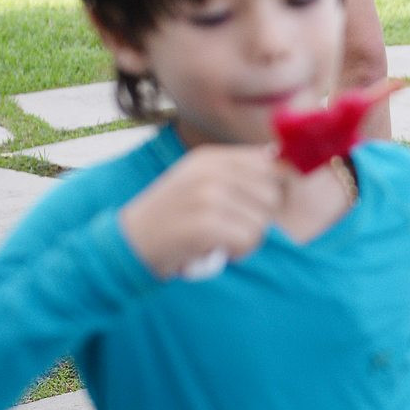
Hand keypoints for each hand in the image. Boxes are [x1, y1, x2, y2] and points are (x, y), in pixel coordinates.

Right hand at [119, 145, 281, 277]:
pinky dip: (239, 251)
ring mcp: (206, 196)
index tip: (255, 207)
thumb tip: (280, 164)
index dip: (272, 189)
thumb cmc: (171, 216)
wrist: (129, 243)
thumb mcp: (197, 181)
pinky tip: (219, 250)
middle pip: (270, 195)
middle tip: (232, 228)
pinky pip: (249, 239)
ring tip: (222, 240)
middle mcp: (210, 171)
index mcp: (210, 158)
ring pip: (262, 221)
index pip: (267, 164)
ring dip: (247, 239)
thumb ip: (235, 172)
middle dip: (259, 218)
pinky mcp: (205, 224)